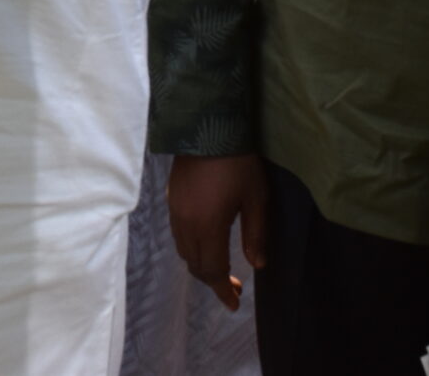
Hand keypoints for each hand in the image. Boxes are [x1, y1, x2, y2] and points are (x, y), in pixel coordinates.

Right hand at [166, 154, 265, 310]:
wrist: (207, 125)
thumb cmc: (238, 162)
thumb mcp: (256, 198)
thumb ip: (256, 234)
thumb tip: (257, 265)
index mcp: (207, 226)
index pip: (211, 270)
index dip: (222, 291)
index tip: (235, 304)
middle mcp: (186, 223)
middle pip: (195, 264)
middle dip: (213, 281)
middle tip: (235, 287)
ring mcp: (175, 210)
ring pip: (184, 250)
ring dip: (201, 264)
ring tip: (222, 266)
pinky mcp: (171, 198)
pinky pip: (178, 234)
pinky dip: (192, 247)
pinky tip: (207, 241)